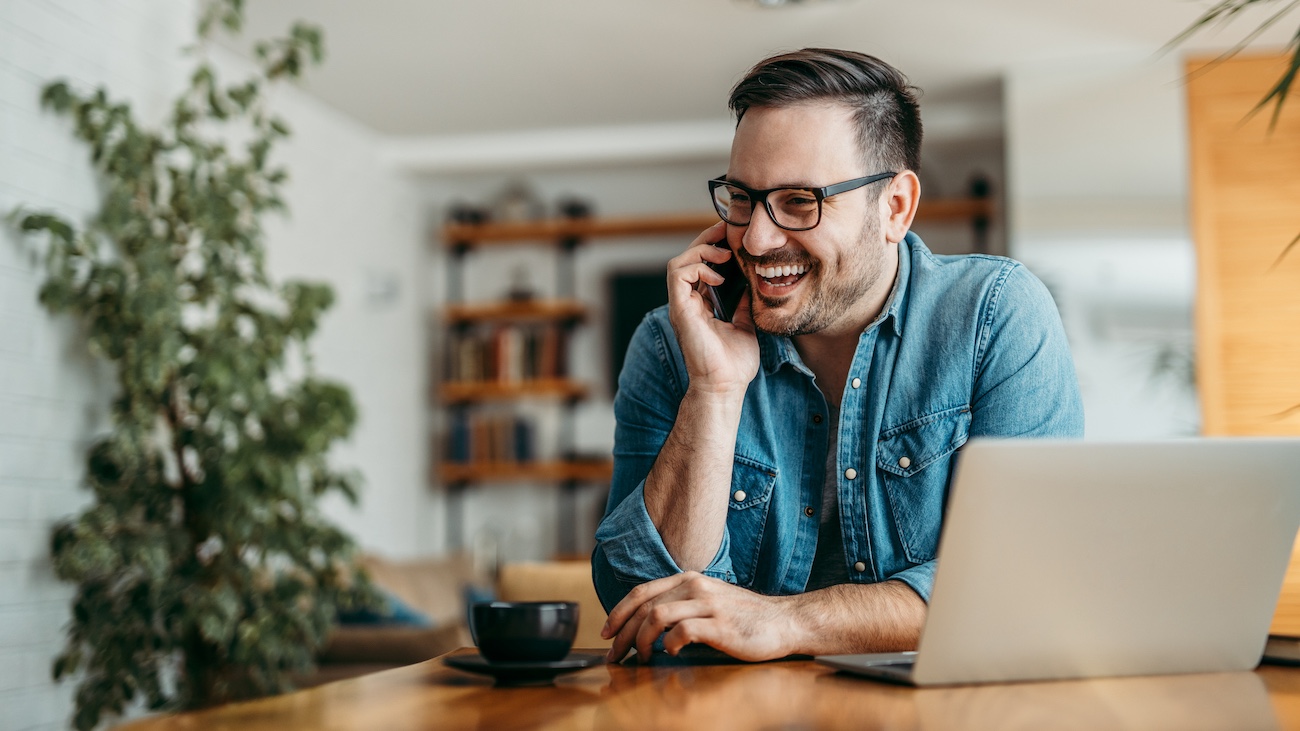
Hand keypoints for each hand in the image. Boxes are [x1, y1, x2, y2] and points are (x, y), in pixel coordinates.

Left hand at [600, 572, 796, 662]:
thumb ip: (681, 605)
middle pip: (643, 607)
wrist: (784, 621)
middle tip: (615, 656)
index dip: (618, 612)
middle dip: (623, 634)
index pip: (641, 591)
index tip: (607, 633)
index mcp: (689, 579)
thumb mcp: (708, 600)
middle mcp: (695, 587)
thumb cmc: (744, 617)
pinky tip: (671, 654)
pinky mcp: (721, 625)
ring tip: (642, 657)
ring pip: (656, 616)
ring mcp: (709, 604)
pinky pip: (683, 632)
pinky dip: (669, 645)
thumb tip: (646, 625)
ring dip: (641, 640)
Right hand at [666, 223, 759, 396]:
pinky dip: (697, 267)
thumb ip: (743, 305)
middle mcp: (688, 303)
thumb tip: (752, 286)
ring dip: (701, 251)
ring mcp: (682, 306)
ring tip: (723, 253)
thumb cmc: (734, 364)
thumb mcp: (745, 325)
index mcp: (701, 305)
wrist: (725, 386)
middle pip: (688, 260)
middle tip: (727, 229)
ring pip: (679, 262)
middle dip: (706, 240)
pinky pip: (678, 274)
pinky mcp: (680, 309)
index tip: (733, 237)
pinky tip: (718, 276)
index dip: (714, 248)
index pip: (701, 268)